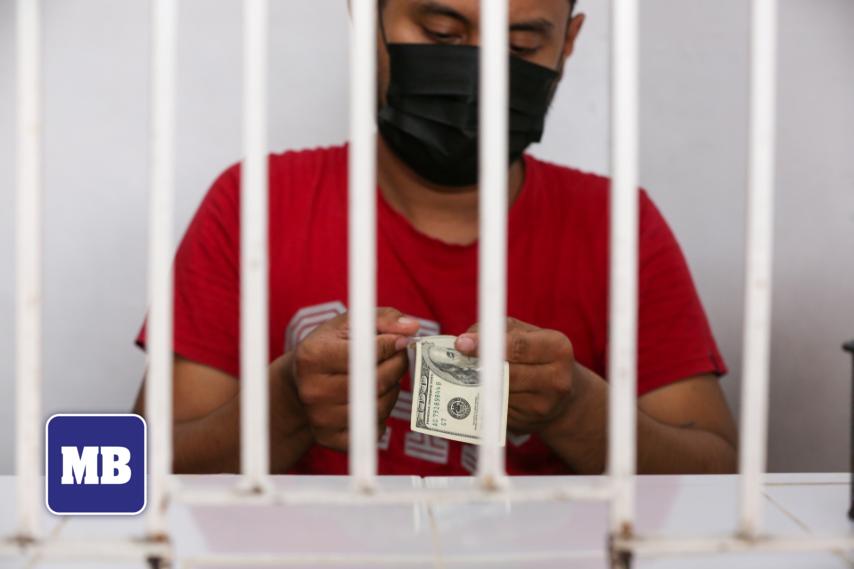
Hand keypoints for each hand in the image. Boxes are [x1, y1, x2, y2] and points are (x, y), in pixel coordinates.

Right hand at [289, 307, 419, 450]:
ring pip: (379, 407)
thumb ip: (383, 319)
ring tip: (382, 378)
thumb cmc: (329, 347)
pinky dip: (381, 416)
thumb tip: (412, 328)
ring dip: (391, 391)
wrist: (300, 382)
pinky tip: (372, 400)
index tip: (400, 341)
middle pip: (376, 382)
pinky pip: (373, 430)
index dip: (392, 345)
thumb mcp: (349, 324)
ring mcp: (320, 418)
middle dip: (396, 367)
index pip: (367, 353)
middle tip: (398, 358)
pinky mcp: (330, 439)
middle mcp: (312, 390)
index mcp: (313, 356)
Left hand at [455, 318, 576, 434]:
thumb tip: (466, 340)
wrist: (563, 399)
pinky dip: (484, 398)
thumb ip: (499, 330)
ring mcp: (542, 405)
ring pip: (497, 392)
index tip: (461, 343)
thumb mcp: (527, 334)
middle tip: (458, 359)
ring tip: (468, 373)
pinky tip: (482, 390)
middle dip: (479, 366)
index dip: (487, 344)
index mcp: (558, 349)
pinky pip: (495, 408)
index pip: (518, 346)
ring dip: (478, 383)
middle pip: (506, 373)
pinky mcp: (527, 423)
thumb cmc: (539, 357)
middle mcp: (556, 379)